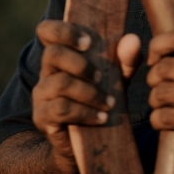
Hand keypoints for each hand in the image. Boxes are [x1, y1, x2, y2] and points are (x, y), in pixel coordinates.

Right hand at [33, 20, 142, 166]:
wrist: (90, 143)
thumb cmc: (102, 99)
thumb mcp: (118, 78)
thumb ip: (126, 59)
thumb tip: (132, 39)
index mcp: (62, 55)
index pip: (46, 31)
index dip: (62, 30)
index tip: (88, 42)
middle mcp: (47, 71)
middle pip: (53, 53)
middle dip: (81, 63)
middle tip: (100, 76)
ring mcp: (41, 94)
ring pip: (60, 83)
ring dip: (90, 93)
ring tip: (110, 103)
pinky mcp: (42, 117)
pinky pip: (61, 108)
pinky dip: (85, 112)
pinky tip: (102, 118)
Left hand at [146, 29, 173, 158]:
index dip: (158, 44)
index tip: (154, 57)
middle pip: (165, 68)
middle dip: (153, 77)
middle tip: (155, 85)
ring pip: (161, 93)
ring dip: (154, 100)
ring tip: (159, 104)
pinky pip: (166, 117)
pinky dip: (157, 119)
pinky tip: (161, 120)